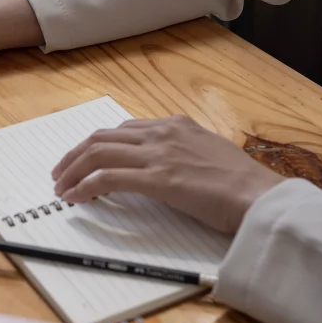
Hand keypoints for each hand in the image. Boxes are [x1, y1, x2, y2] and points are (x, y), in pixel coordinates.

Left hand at [51, 116, 283, 233]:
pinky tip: (75, 198)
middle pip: (103, 137)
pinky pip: (108, 178)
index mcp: (176, 125)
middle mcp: (163, 133)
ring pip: (99, 152)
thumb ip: (182, 154)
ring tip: (61, 186)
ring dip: (73, 169)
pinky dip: (85, 186)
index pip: (124, 129)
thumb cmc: (242, 186)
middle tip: (60, 172)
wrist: (260, 196)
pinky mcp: (158, 178)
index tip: (84, 158)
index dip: (97, 144)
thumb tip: (161, 169)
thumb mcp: (209, 155)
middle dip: (75, 154)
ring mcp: (159, 154)